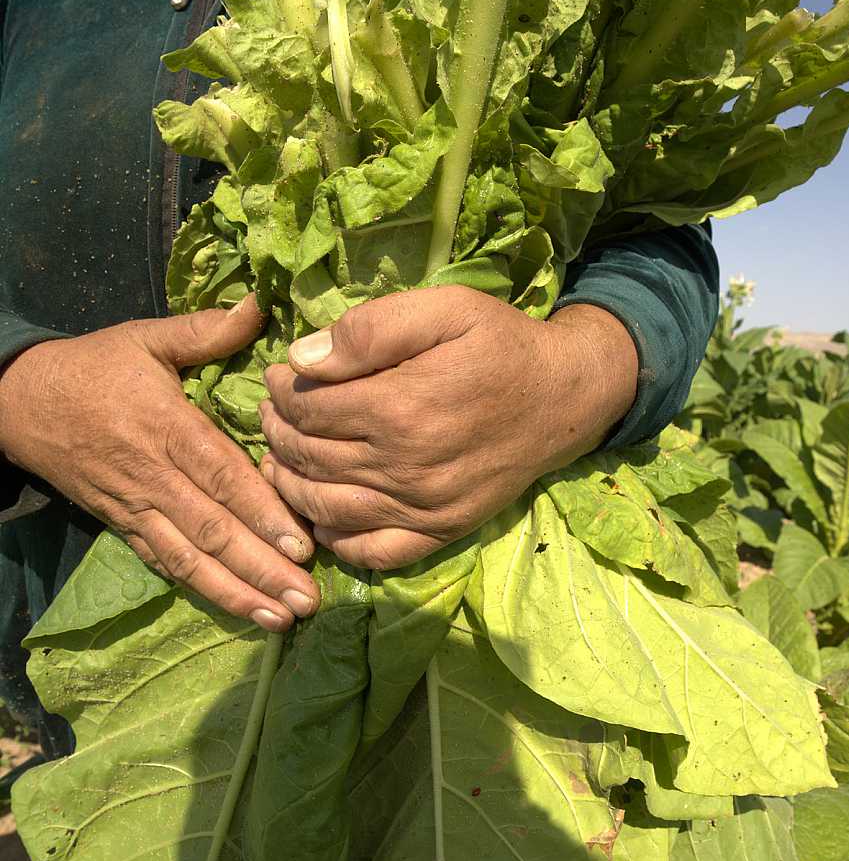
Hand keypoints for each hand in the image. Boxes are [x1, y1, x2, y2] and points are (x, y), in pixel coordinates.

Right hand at [0, 297, 317, 629]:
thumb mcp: (145, 337)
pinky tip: (238, 611)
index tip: (301, 545)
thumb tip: (260, 304)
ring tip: (282, 619)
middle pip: (213, 529)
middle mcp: (154, 475)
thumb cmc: (94, 367)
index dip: (261, 512)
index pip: (221, 476)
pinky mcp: (123, 525)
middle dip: (262, 568)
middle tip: (308, 600)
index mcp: (166, 427)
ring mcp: (137, 506)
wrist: (19, 402)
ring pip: (191, 557)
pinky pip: (165, 563)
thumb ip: (204, 330)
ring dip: (237, 592)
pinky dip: (201, 589)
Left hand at [259, 286, 638, 570]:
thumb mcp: (445, 308)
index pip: (307, 408)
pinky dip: (335, 539)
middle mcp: (404, 466)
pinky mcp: (440, 531)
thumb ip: (371, 329)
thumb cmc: (501, 344)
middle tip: (272, 412)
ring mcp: (422, 507)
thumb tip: (302, 359)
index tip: (277, 375)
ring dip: (289, 483)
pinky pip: (372, 552)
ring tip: (281, 456)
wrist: (565, 397)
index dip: (279, 390)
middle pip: (308, 457)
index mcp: (399, 408)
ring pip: (326, 506)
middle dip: (277, 432)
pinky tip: (322, 513)